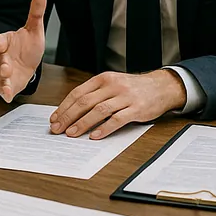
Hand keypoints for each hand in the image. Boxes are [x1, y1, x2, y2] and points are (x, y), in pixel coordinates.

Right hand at [0, 0, 46, 102]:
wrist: (25, 64)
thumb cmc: (26, 47)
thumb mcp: (34, 30)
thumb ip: (35, 13)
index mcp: (6, 42)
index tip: (0, 43)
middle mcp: (1, 57)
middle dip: (1, 62)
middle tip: (6, 66)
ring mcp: (2, 72)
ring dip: (1, 77)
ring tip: (6, 78)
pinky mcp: (5, 84)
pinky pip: (1, 89)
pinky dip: (4, 92)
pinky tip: (8, 95)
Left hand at [49, 69, 185, 139]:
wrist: (161, 87)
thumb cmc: (134, 88)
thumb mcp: (113, 84)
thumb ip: (95, 93)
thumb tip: (72, 111)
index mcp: (104, 79)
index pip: (78, 93)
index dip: (64, 107)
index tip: (54, 118)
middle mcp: (113, 86)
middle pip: (85, 102)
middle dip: (68, 116)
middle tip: (57, 128)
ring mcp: (125, 97)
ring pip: (99, 110)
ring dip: (83, 123)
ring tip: (72, 133)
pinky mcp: (137, 109)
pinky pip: (118, 120)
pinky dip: (105, 128)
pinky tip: (95, 136)